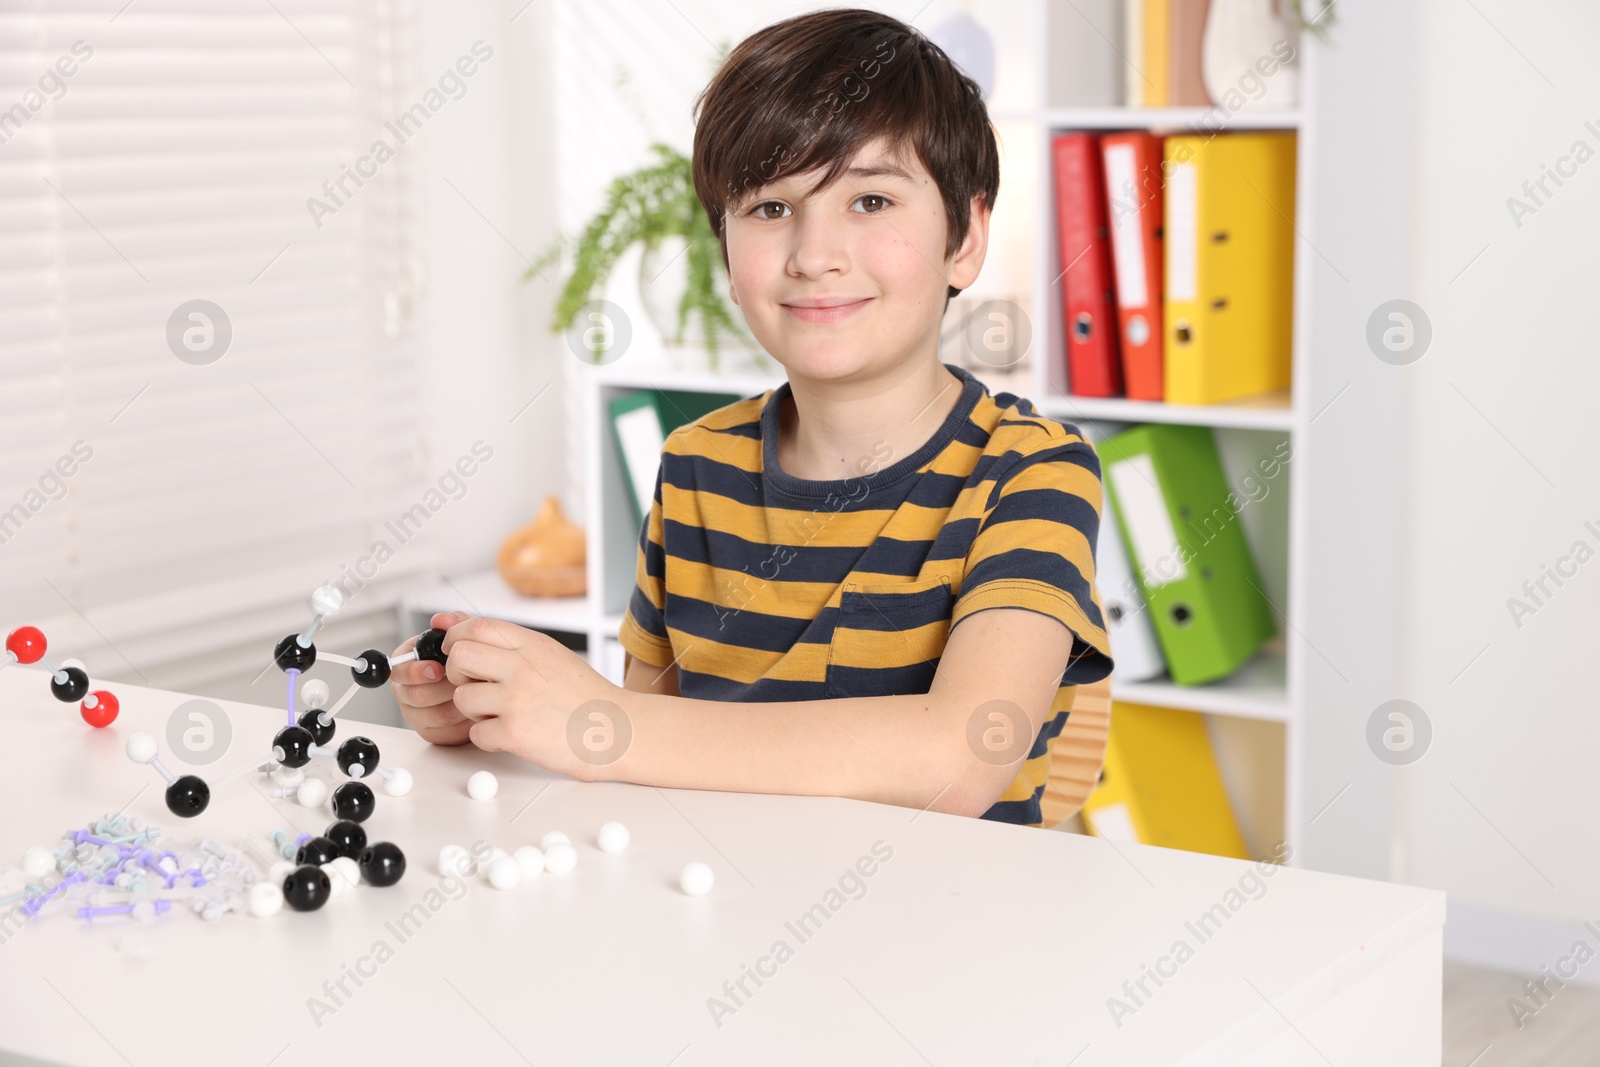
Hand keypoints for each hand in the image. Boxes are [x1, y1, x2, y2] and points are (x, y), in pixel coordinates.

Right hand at [390, 611, 473, 745]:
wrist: (485, 687)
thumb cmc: (468, 662)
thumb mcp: (464, 638)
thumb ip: (455, 624)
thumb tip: (442, 619)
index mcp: (408, 665)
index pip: (398, 670)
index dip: (416, 671)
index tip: (436, 669)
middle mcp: (407, 690)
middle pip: (416, 695)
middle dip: (445, 688)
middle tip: (467, 681)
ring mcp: (417, 713)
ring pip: (436, 715)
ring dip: (461, 703)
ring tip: (478, 693)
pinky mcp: (431, 732)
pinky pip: (447, 732)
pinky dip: (466, 721)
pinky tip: (478, 710)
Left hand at [440, 614, 623, 779]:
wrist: (617, 731)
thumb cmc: (584, 696)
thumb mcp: (550, 656)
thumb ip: (505, 641)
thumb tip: (450, 619)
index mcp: (533, 645)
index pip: (475, 627)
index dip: (456, 639)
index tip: (458, 653)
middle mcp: (523, 667)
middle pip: (460, 657)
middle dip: (458, 674)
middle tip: (476, 686)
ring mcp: (517, 700)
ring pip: (462, 698)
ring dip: (473, 711)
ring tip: (500, 714)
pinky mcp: (515, 733)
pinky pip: (475, 734)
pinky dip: (488, 738)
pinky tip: (512, 735)